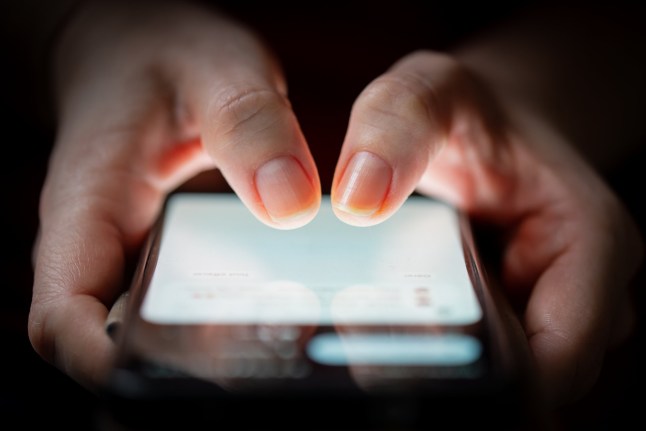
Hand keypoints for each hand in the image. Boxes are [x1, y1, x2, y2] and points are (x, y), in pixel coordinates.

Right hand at [29, 0, 320, 389]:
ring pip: (147, 337)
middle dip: (174, 373)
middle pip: (112, 348)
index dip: (106, 364)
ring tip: (279, 346)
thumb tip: (287, 205)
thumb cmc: (161, 57)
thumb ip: (249, 124)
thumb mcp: (214, 68)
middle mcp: (101, 251)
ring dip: (202, 358)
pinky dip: (220, 326)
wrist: (139, 54)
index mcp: (87, 208)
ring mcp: (130, 260)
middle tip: (262, 360)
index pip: (63, 319)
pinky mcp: (161, 259)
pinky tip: (275, 314)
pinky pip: (181, 310)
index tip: (174, 373)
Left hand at [330, 49, 642, 408]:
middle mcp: (585, 287)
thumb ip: (398, 125)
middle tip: (380, 347)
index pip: (559, 359)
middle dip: (463, 368)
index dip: (492, 378)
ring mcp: (555, 307)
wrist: (486, 121)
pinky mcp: (523, 314)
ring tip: (387, 326)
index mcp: (590, 241)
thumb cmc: (470, 108)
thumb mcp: (433, 90)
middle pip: (533, 377)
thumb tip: (361, 199)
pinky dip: (446, 344)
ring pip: (509, 370)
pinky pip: (484, 351)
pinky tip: (406, 318)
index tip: (410, 367)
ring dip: (452, 359)